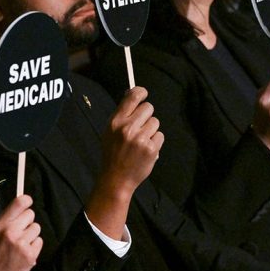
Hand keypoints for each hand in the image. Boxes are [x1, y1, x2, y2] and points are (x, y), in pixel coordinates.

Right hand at [0, 195, 41, 270]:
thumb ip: (5, 217)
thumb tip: (21, 202)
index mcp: (0, 224)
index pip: (19, 202)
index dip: (26, 200)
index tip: (28, 202)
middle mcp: (11, 232)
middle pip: (31, 214)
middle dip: (27, 220)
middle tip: (20, 229)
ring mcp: (21, 244)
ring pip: (36, 227)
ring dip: (31, 234)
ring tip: (20, 242)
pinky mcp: (30, 254)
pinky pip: (39, 241)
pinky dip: (34, 246)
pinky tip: (24, 250)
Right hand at [85, 87, 162, 239]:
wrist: (116, 178)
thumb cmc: (113, 153)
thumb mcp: (110, 131)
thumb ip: (122, 114)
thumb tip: (133, 94)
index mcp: (116, 122)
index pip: (133, 97)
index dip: (141, 92)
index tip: (143, 94)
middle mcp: (128, 128)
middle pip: (148, 108)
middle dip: (146, 115)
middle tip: (140, 126)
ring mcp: (140, 139)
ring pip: (155, 122)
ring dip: (151, 130)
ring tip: (141, 141)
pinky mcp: (151, 149)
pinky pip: (160, 136)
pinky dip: (155, 142)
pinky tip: (146, 149)